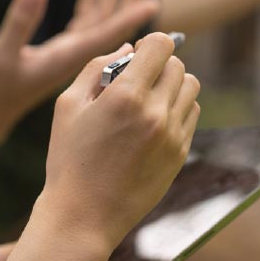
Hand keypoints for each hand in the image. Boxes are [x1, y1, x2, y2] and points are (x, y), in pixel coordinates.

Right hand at [0, 0, 158, 151]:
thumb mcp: (3, 53)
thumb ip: (20, 22)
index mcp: (70, 58)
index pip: (108, 37)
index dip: (130, 19)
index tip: (154, 3)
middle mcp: (78, 55)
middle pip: (113, 23)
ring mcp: (72, 52)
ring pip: (102, 19)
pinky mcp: (63, 50)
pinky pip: (86, 21)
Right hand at [38, 33, 200, 252]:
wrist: (83, 216)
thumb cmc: (68, 159)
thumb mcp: (68, 105)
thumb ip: (97, 68)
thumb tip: (127, 48)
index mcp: (125, 96)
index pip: (162, 45)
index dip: (150, 43)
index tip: (138, 54)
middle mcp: (155, 113)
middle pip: (178, 65)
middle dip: (159, 64)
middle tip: (137, 80)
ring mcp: (172, 136)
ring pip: (191, 87)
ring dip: (173, 84)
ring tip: (148, 99)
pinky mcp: (180, 154)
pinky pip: (191, 114)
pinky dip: (177, 108)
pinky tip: (153, 121)